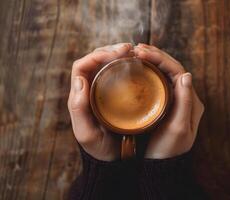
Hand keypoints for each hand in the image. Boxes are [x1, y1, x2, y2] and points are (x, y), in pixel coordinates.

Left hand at [68, 43, 132, 160]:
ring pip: (107, 63)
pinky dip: (127, 65)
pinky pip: (118, 73)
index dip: (98, 55)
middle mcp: (89, 89)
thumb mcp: (86, 134)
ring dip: (119, 54)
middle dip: (111, 50)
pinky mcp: (115, 94)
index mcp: (80, 94)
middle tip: (130, 49)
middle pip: (95, 60)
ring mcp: (102, 90)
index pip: (83, 65)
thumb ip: (79, 109)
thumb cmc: (100, 148)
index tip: (118, 54)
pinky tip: (138, 64)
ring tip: (135, 52)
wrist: (112, 159)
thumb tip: (80, 79)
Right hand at [134, 44, 203, 158]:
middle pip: (171, 69)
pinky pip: (158, 82)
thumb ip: (184, 102)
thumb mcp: (178, 128)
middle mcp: (184, 97)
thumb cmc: (168, 149)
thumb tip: (185, 74)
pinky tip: (138, 67)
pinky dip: (149, 71)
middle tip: (137, 48)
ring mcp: (174, 99)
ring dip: (152, 61)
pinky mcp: (164, 103)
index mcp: (191, 101)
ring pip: (164, 73)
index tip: (143, 51)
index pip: (177, 71)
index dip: (161, 58)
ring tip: (137, 52)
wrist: (160, 164)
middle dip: (156, 56)